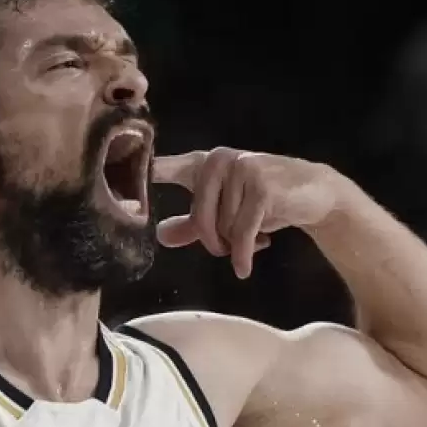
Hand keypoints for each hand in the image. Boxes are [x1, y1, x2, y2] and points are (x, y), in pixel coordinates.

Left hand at [153, 147, 346, 277]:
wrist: (314, 192)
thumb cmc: (264, 202)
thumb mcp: (224, 214)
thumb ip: (192, 225)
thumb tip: (160, 235)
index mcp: (202, 165)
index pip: (164, 167)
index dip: (140, 174)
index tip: (112, 178)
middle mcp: (217, 161)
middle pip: (199, 218)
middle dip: (213, 242)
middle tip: (230, 249)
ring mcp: (240, 168)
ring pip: (222, 227)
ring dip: (237, 244)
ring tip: (255, 238)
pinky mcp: (261, 184)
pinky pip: (241, 232)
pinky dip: (243, 254)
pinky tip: (246, 265)